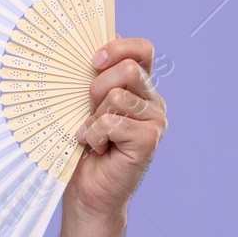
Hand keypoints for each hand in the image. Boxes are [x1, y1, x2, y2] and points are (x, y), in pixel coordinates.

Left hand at [69, 36, 166, 221]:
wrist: (87, 191)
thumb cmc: (82, 145)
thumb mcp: (84, 103)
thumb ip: (92, 76)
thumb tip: (87, 45)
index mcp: (139, 87)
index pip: (141, 50)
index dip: (118, 47)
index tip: (93, 60)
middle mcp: (152, 100)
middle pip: (127, 69)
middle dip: (96, 89)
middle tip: (89, 113)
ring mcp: (155, 120)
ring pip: (118, 96)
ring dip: (94, 117)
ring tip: (95, 135)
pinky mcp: (150, 139)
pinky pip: (112, 121)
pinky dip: (95, 134)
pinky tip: (97, 147)